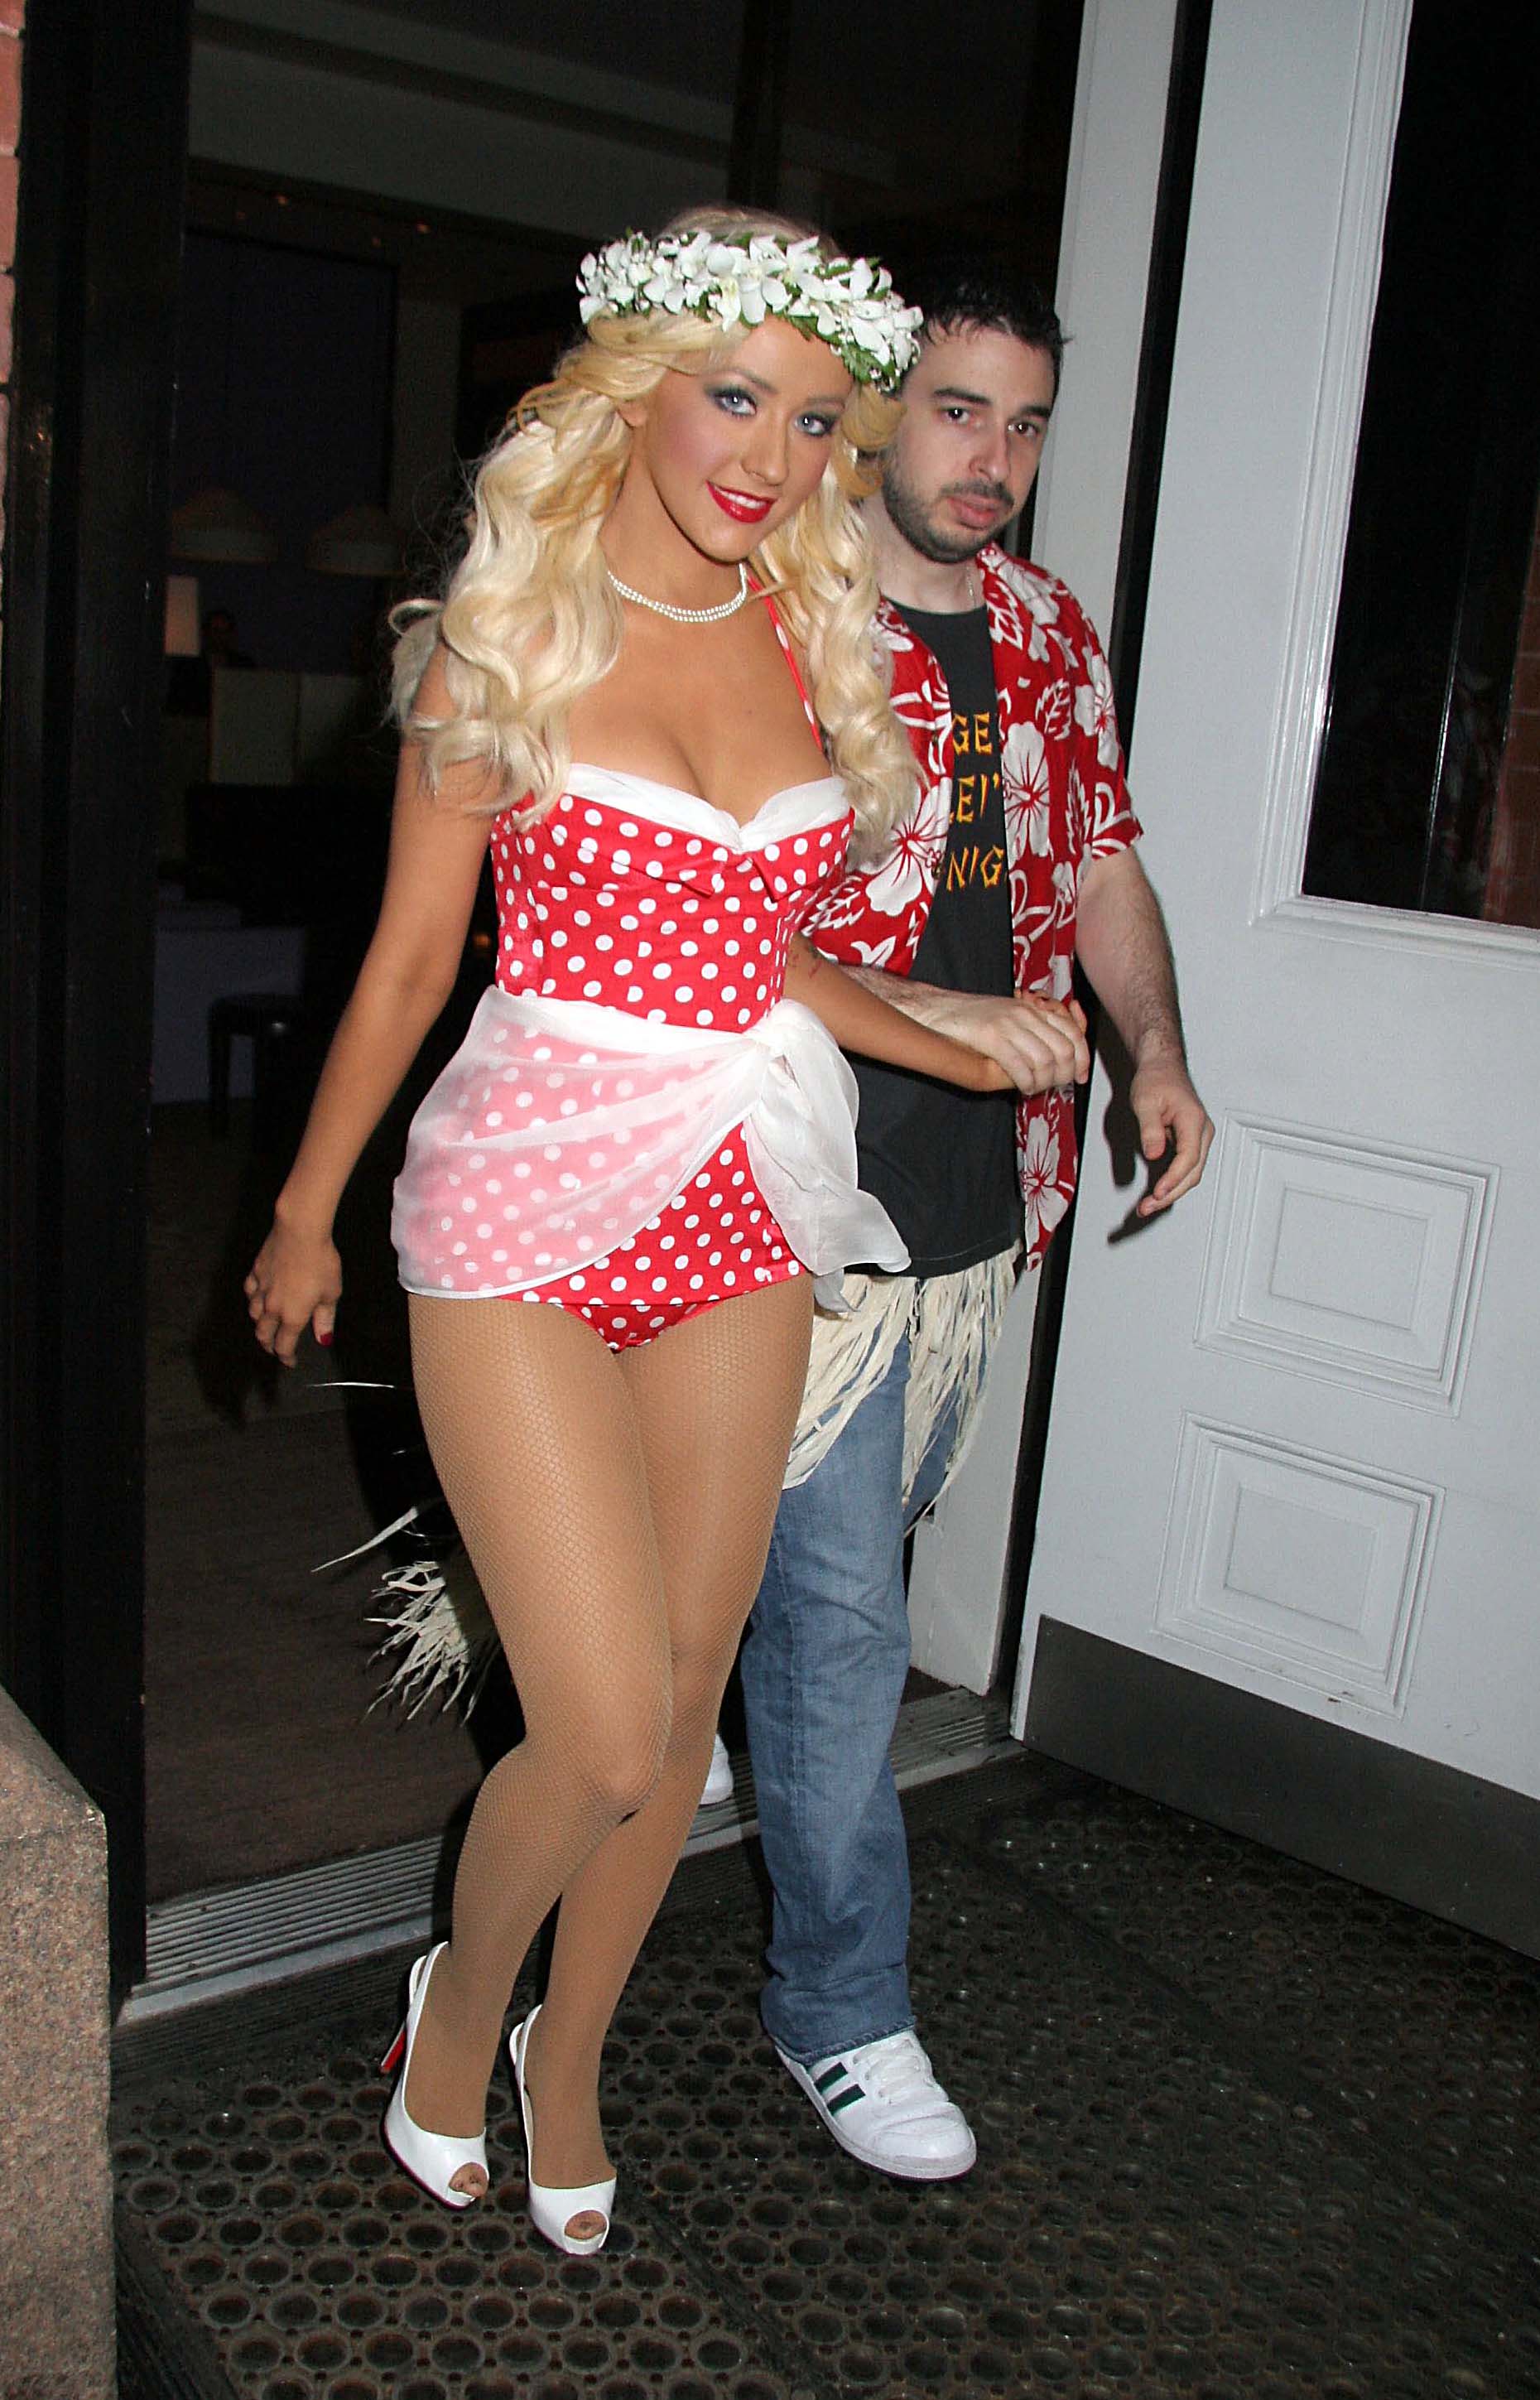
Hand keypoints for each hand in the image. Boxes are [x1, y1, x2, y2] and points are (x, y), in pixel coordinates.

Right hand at [245, 1218, 341, 1366]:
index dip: (286, 1357)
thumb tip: (323, 1338)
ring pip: (253, 1314)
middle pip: (263, 1334)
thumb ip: (325, 1318)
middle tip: (275, 1349)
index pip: (284, 1345)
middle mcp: (272, 1306)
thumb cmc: (320, 1261)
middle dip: (269, 1345)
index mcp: (292, 1316)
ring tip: (267, 1326)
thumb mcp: (331, 1293)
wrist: (300, 1231)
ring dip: (260, 1324)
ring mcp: (261, 1288)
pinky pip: (249, 1291)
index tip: (290, 1361)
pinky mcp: (255, 1271)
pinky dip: (253, 1299)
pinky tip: (257, 1297)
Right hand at [928, 990, 1091, 1095]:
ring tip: (1034, 1088)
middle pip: (1064, 1049)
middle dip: (1064, 1074)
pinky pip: (1020, 1066)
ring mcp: (1009, 1024)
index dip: (1082, 1058)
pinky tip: (1022, 1087)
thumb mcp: (1010, 1016)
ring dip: (1044, 1082)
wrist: (938, 1009)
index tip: (1081, 1076)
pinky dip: (1026, 1083)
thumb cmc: (972, 1018)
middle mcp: (1026, 1013)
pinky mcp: (991, 1036)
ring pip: (1045, 1060)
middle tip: (1054, 1086)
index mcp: (1033, 1008)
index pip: (1072, 1032)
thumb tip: (1058, 1060)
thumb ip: (1034, 1031)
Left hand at [1129, 1053, 1212, 1215]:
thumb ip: (1150, 1130)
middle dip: (1170, 1194)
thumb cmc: (1156, 1080)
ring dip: (1171, 1192)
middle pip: (1192, 1173)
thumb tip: (1154, 1154)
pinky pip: (1185, 1169)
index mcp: (1194, 1121)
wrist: (1162, 1068)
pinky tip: (1156, 1193)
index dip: (1173, 1178)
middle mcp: (1202, 1133)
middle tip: (1146, 1207)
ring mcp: (1199, 1139)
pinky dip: (1171, 1183)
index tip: (1157, 1192)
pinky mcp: (1191, 1144)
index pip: (1189, 1158)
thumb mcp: (1145, 1102)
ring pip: (1191, 1175)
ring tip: (1147, 1206)